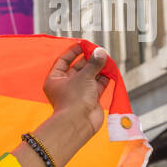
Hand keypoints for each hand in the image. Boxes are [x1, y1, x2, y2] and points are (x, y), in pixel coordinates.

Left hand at [11, 45, 111, 166]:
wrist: (79, 123)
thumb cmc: (74, 99)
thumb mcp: (84, 76)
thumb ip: (93, 63)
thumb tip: (101, 52)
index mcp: (55, 79)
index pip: (63, 60)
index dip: (74, 51)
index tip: (84, 44)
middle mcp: (65, 85)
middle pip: (78, 67)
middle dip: (89, 59)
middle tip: (100, 51)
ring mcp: (78, 93)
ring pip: (89, 76)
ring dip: (98, 68)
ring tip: (107, 59)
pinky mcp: (90, 99)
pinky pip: (97, 85)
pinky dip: (104, 78)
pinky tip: (110, 70)